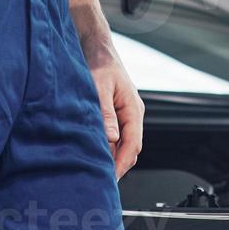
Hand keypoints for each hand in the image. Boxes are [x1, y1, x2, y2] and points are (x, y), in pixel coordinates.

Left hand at [81, 35, 144, 177]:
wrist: (98, 47)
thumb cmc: (100, 63)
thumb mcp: (100, 87)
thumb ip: (105, 113)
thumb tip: (111, 139)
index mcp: (134, 109)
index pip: (133, 144)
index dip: (122, 164)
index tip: (110, 179)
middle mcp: (133, 114)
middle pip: (130, 148)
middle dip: (117, 166)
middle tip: (100, 182)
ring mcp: (126, 115)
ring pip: (123, 144)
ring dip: (111, 157)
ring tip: (95, 172)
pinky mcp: (116, 114)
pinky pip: (116, 136)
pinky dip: (107, 147)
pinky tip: (94, 153)